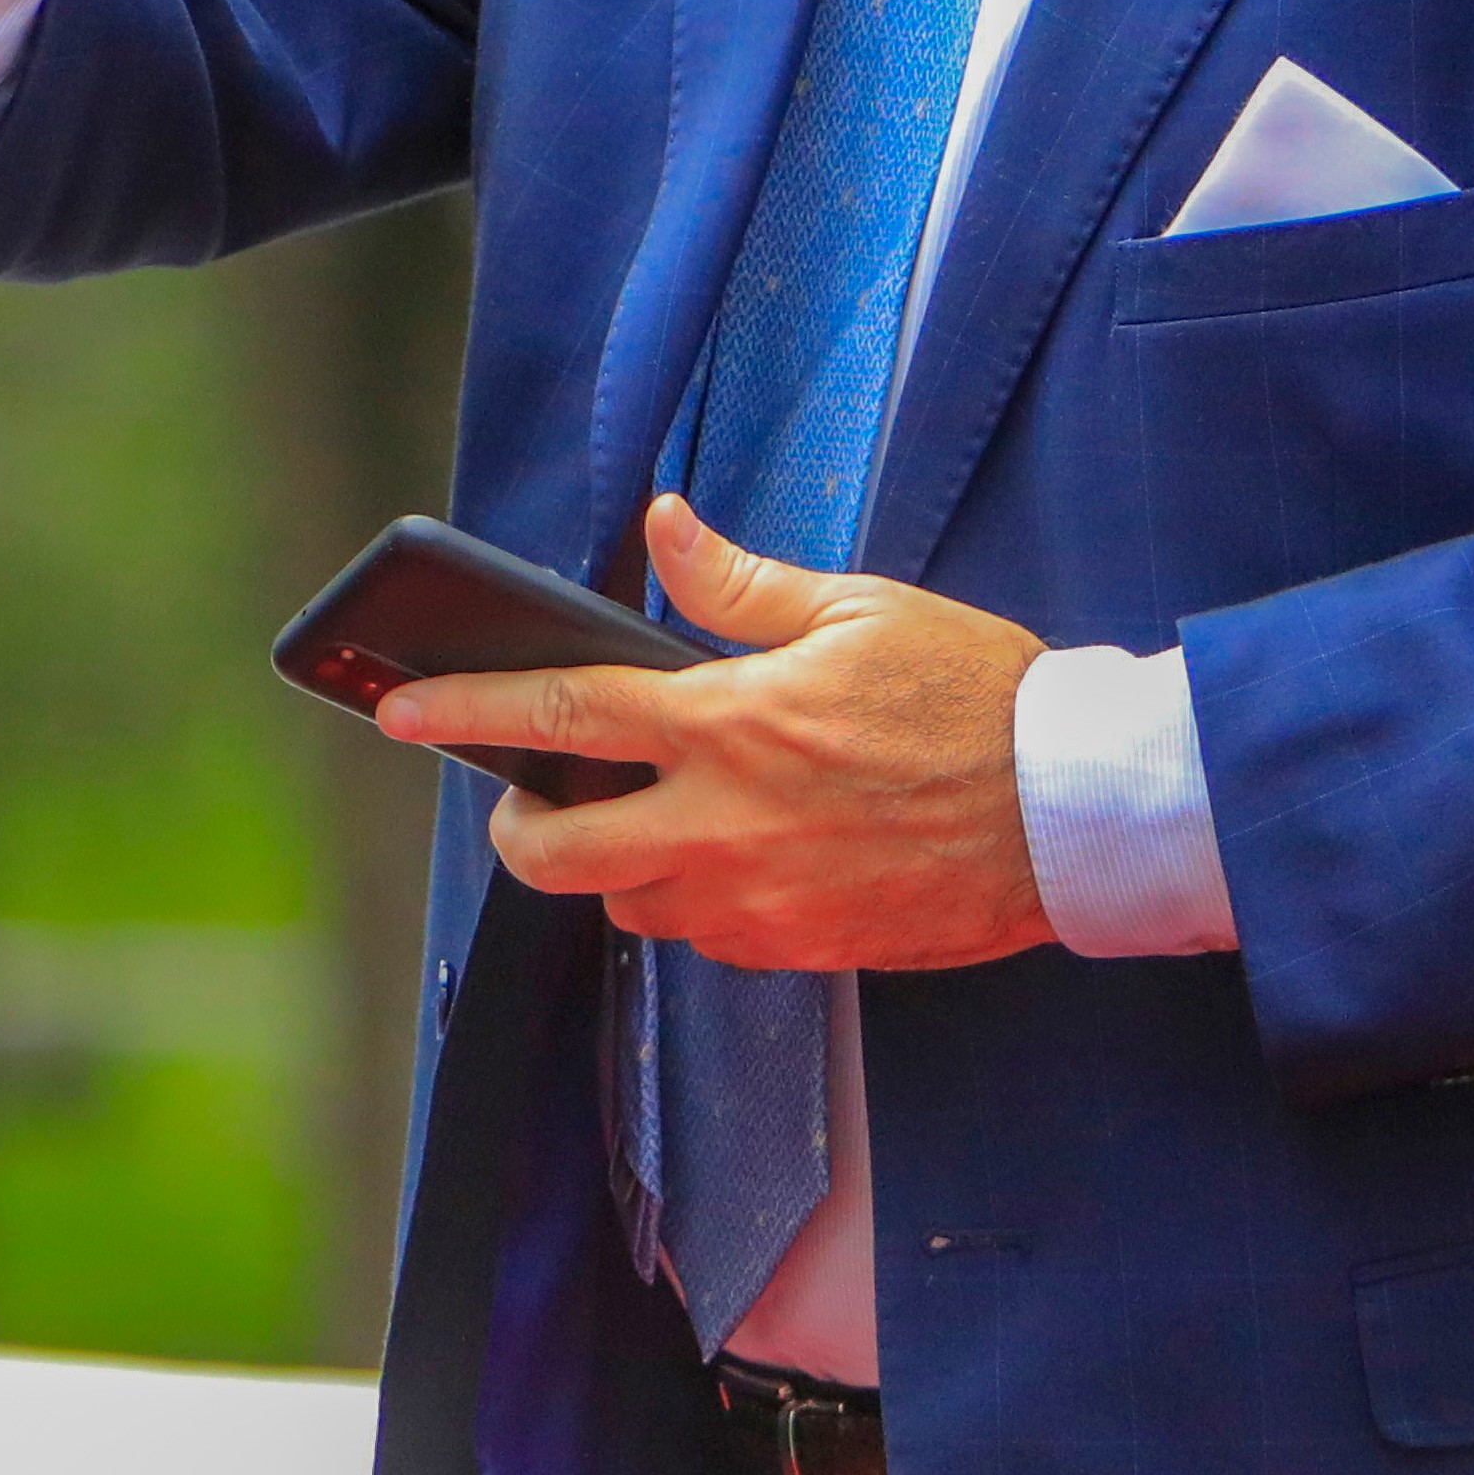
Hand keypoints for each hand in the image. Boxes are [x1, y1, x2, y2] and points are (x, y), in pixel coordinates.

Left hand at [373, 497, 1053, 974]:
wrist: (1075, 810)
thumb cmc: (975, 697)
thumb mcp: (856, 608)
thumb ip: (739, 581)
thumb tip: (665, 524)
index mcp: (729, 725)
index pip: (558, 716)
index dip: (461, 711)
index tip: (399, 711)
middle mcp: (726, 825)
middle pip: (560, 855)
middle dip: (517, 829)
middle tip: (521, 801)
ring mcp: (762, 902)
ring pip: (629, 907)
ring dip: (613, 868)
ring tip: (642, 818)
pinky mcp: (805, 950)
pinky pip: (707, 940)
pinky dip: (692, 903)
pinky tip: (726, 858)